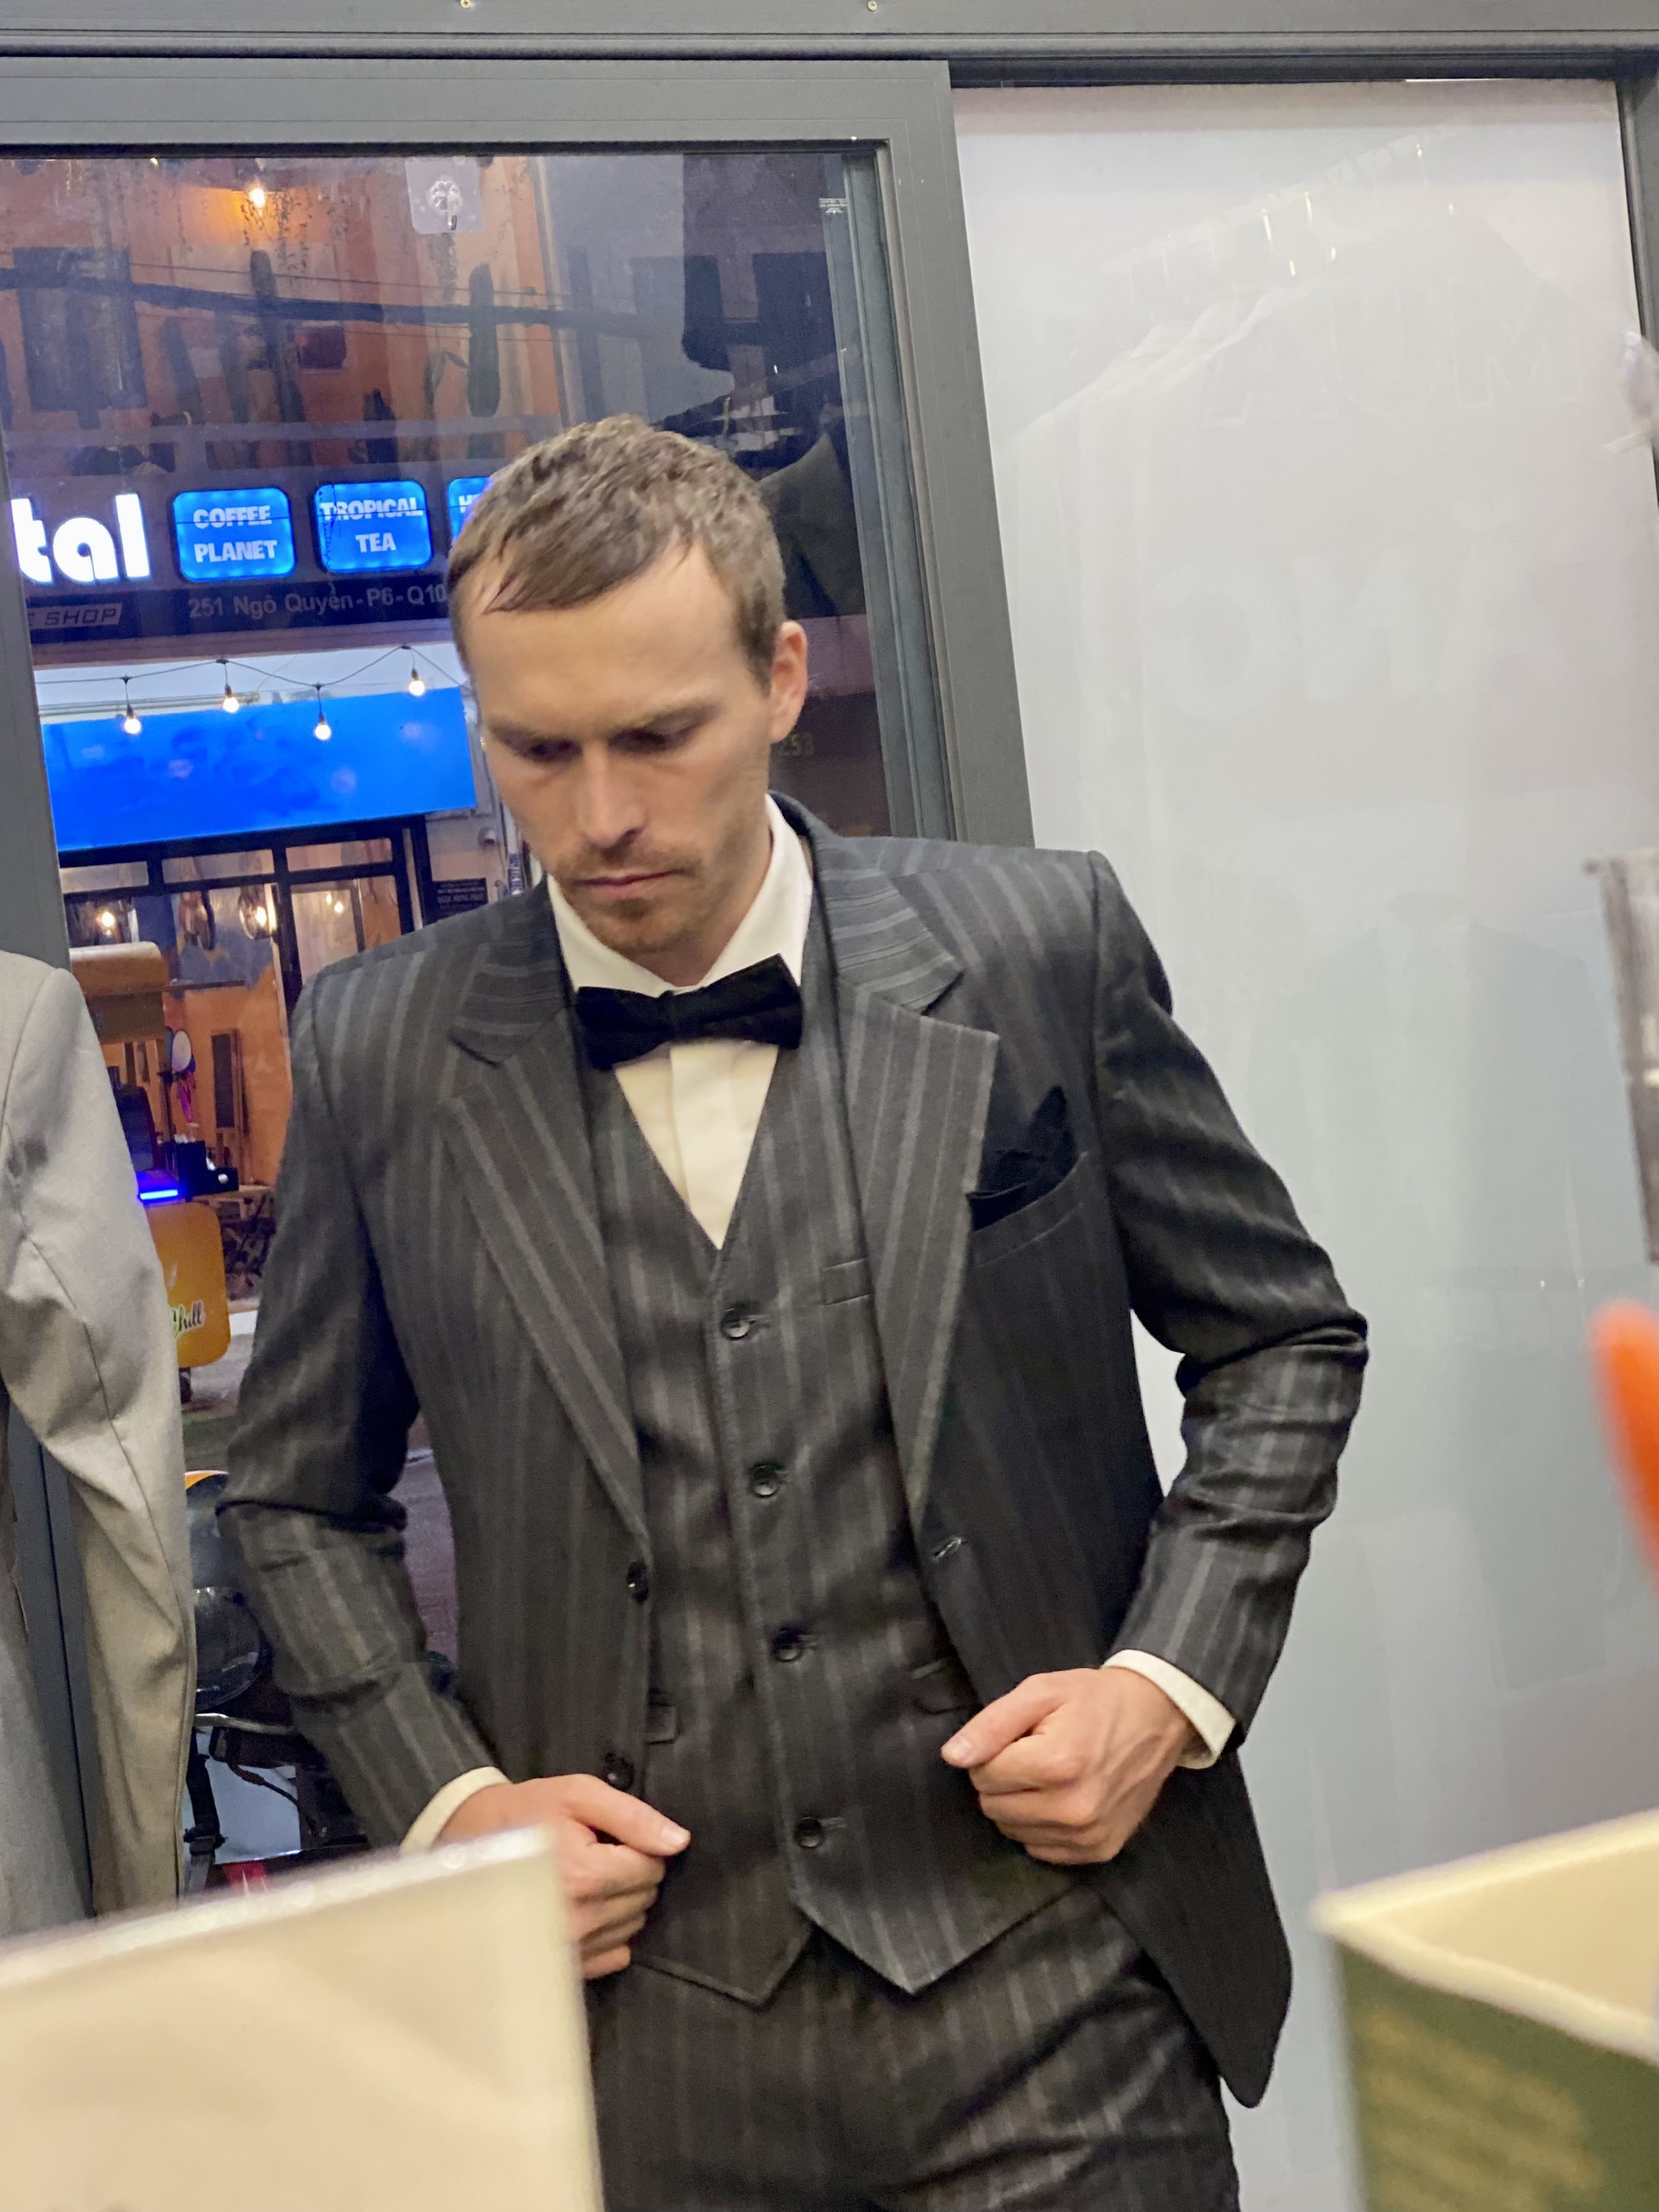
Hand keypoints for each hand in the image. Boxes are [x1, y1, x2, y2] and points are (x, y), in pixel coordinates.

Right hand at [439, 1774, 688, 1977]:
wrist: (471, 1845)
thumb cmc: (527, 1813)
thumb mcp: (578, 1796)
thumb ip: (633, 1816)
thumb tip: (678, 1842)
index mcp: (582, 1876)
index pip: (650, 1869)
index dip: (638, 1847)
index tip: (608, 1837)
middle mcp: (578, 1921)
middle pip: (644, 1898)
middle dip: (630, 1873)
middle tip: (594, 1854)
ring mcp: (569, 1951)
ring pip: (633, 1926)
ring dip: (620, 1901)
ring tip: (584, 1878)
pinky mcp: (565, 1968)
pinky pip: (617, 1954)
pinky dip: (609, 1930)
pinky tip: (583, 1906)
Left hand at [941, 1668, 1195, 1864]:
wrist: (1157, 1716)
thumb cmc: (1094, 1700)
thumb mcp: (1040, 1692)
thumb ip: (992, 1724)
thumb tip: (953, 1757)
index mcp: (1057, 1765)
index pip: (982, 1775)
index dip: (993, 1752)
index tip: (1020, 1738)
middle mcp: (1073, 1809)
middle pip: (993, 1807)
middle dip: (1003, 1780)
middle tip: (1034, 1754)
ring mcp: (1088, 1836)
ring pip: (1013, 1831)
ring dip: (1020, 1805)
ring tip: (1050, 1775)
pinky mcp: (1100, 1851)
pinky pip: (1041, 1849)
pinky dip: (1042, 1826)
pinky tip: (1063, 1798)